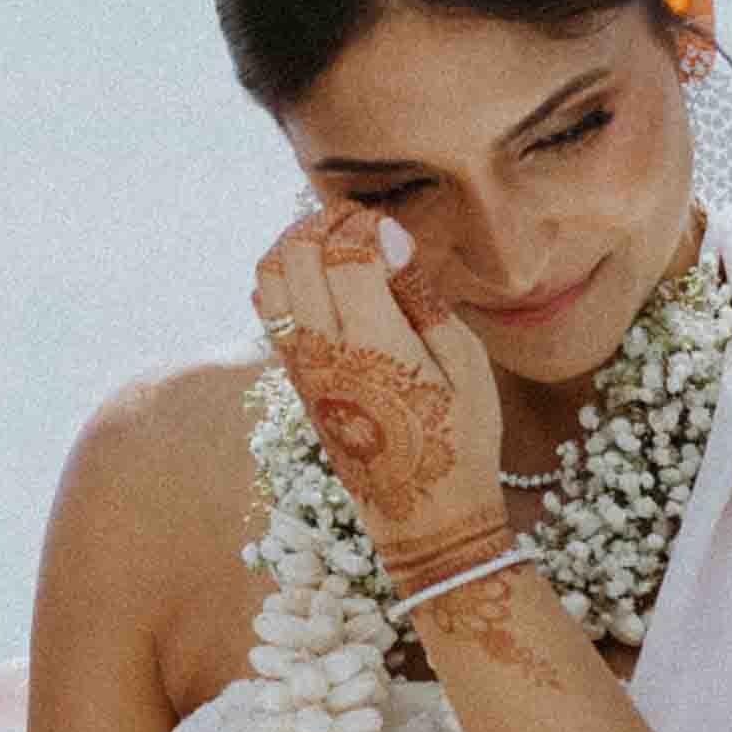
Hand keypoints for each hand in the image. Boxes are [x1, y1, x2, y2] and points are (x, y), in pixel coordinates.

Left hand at [253, 203, 506, 564]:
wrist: (423, 512)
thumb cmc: (458, 436)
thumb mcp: (464, 362)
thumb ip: (420, 295)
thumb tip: (386, 239)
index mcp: (373, 345)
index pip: (344, 254)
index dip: (361, 224)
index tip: (385, 222)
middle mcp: (323, 351)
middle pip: (294, 256)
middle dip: (322, 223)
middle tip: (355, 219)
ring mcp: (299, 365)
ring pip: (267, 279)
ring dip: (292, 244)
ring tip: (330, 237)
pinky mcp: (291, 378)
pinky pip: (268, 310)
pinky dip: (282, 276)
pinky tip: (316, 273)